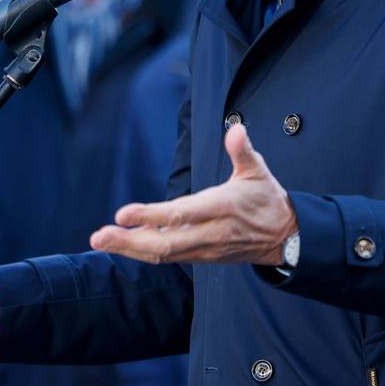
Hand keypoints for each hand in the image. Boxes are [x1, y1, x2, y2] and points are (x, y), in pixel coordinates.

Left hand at [91, 124, 296, 265]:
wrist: (285, 238)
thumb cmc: (267, 199)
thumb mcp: (258, 171)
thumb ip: (243, 151)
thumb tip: (236, 129)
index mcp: (222, 207)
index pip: (182, 214)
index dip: (151, 216)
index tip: (123, 213)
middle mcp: (210, 232)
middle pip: (164, 243)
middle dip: (129, 241)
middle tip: (99, 235)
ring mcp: (204, 248)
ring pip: (162, 254)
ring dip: (129, 248)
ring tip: (100, 241)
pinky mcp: (201, 256)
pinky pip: (167, 257)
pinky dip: (142, 252)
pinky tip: (122, 245)